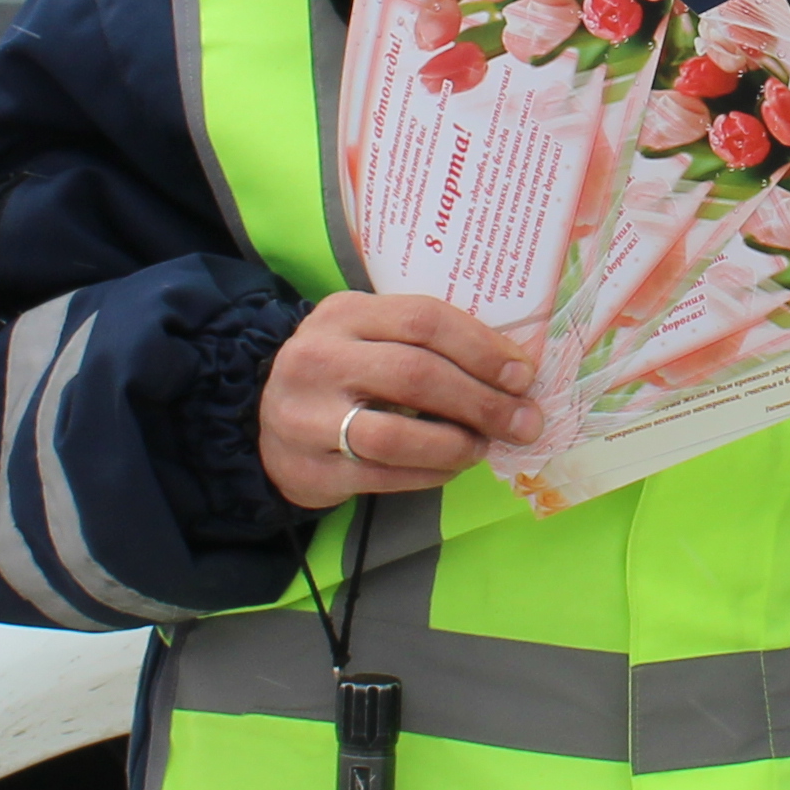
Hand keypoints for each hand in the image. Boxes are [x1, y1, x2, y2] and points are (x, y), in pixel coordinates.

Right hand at [257, 294, 535, 510]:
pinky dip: (431, 474)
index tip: (522, 374)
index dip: (481, 348)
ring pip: (397, 435)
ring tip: (483, 446)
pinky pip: (385, 476)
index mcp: (342, 313)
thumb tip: (512, 370)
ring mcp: (308, 417)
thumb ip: (424, 342)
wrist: (266, 423)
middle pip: (416, 375)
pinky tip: (452, 467)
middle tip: (523, 421)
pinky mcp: (311, 469)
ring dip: (455, 443)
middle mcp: (318, 359)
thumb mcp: (368, 336)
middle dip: (482, 401)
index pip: (423, 320)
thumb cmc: (341, 373)